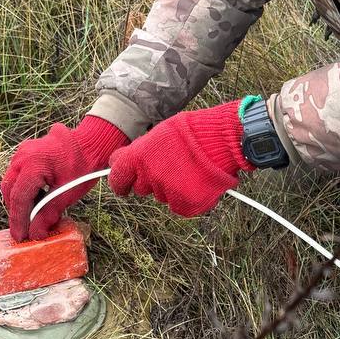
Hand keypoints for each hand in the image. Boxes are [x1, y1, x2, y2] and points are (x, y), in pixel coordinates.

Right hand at [1, 116, 128, 240]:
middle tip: (24, 229)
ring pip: (11, 181)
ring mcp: (22, 152)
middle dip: (16, 211)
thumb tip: (35, 234)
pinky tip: (36, 199)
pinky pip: (17, 174)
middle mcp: (22, 156)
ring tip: (31, 215)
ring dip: (18, 200)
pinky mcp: (25, 152)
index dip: (18, 220)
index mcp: (33, 164)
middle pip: (10, 190)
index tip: (20, 237)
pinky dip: (22, 188)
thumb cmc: (83, 165)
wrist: (91, 142)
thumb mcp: (68, 193)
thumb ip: (48, 214)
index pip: (19, 198)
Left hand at [107, 101, 252, 216]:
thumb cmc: (191, 132)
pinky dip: (186, 197)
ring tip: (188, 169)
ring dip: (171, 187)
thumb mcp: (158, 134)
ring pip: (161, 196)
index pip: (117, 178)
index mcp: (137, 158)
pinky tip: (196, 181)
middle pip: (141, 188)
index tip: (124, 184)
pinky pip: (179, 206)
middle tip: (169, 168)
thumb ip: (139, 151)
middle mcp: (149, 177)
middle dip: (150, 180)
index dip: (120, 181)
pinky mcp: (185, 205)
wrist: (222, 140)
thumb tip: (122, 161)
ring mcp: (167, 193)